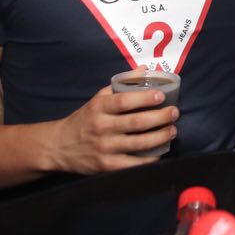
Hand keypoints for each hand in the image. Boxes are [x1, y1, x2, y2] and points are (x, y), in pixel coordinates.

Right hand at [46, 84, 178, 173]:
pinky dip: (150, 159)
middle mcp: (101, 127)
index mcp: (99, 107)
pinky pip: (133, 163)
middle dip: (160, 117)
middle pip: (137, 122)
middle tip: (174, 113)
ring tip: (173, 130)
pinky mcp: (107, 166)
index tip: (162, 96)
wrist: (59, 146)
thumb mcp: (98, 98)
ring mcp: (104, 148)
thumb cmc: (85, 119)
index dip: (145, 98)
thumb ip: (122, 84)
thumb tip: (145, 69)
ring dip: (161, 136)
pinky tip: (161, 151)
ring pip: (139, 143)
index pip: (124, 101)